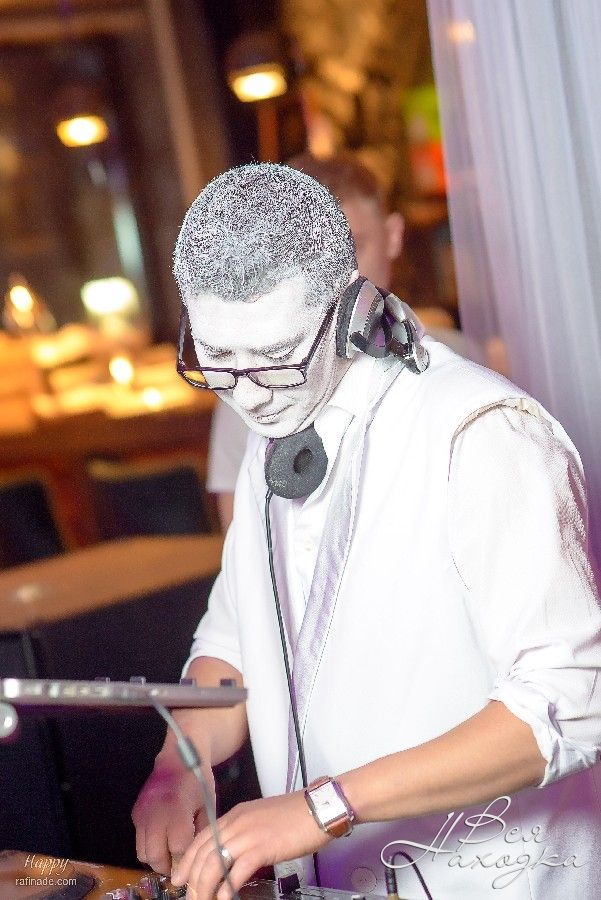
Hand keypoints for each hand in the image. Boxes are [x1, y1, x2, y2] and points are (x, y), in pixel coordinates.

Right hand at [132, 755, 215, 874]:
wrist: (178, 756)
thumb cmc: (198, 780)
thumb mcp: (207, 805)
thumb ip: (202, 832)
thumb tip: (195, 856)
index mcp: (177, 810)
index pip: (178, 847)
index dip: (186, 856)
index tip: (192, 856)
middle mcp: (155, 814)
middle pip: (154, 856)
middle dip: (167, 865)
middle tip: (178, 864)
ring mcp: (142, 814)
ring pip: (142, 853)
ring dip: (156, 857)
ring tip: (169, 852)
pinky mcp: (136, 813)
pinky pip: (139, 839)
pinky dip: (149, 844)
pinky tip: (163, 836)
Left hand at [171, 792, 330, 899]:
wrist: (318, 808)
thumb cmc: (295, 816)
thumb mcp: (261, 820)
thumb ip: (245, 835)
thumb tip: (234, 858)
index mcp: (235, 816)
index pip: (202, 838)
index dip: (188, 860)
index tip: (180, 878)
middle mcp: (237, 823)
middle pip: (203, 853)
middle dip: (193, 879)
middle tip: (189, 897)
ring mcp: (248, 834)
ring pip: (214, 864)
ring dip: (205, 887)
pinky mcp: (262, 847)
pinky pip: (237, 871)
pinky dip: (227, 888)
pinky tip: (223, 899)